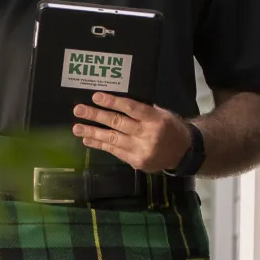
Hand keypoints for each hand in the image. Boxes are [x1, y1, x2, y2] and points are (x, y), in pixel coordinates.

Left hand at [72, 93, 192, 172]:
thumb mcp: (161, 113)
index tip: (96, 97)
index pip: (132, 108)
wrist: (183, 152)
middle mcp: (148, 135)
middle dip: (96, 116)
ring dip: (92, 133)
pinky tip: (88, 139)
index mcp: (156, 119)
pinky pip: (115, 152)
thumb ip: (142, 110)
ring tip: (77, 127)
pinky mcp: (136, 162)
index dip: (113, 102)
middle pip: (118, 123)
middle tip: (79, 110)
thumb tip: (115, 103)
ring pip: (113, 140)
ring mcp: (141, 150)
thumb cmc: (170, 127)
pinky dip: (100, 145)